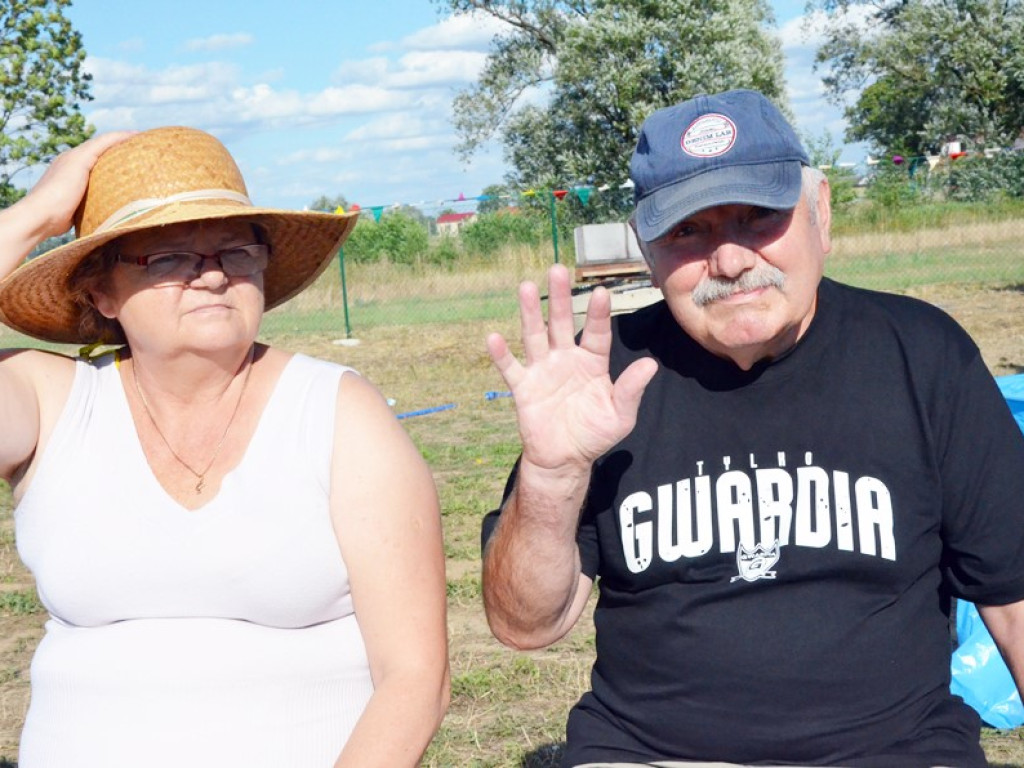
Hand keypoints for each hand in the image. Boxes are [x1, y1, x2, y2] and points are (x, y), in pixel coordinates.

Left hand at [16, 131, 134, 238]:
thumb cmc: (60, 190)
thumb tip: (116, 138)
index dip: (122, 137)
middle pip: (102, 156)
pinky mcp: (78, 201)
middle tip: (142, 153)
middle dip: (121, 152)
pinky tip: (120, 194)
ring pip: (101, 173)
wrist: (42, 217)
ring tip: (136, 173)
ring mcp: (76, 185)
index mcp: (74, 156)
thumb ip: (95, 148)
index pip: (102, 142)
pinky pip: (99, 190)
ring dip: (117, 171)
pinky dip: (112, 187)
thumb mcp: (78, 162)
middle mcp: (74, 167)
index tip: (141, 136)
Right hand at [488, 264, 657, 473]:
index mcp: (592, 363)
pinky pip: (511, 368)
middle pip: (562, 323)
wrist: (565, 459)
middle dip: (560, 297)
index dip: (598, 314)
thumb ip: (631, 389)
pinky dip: (502, 354)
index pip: (597, 333)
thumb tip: (650, 364)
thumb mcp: (620, 415)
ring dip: (530, 313)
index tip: (601, 292)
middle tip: (558, 269)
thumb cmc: (595, 434)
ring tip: (526, 287)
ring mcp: (543, 371)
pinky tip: (493, 337)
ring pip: (535, 336)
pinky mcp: (523, 388)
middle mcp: (566, 359)